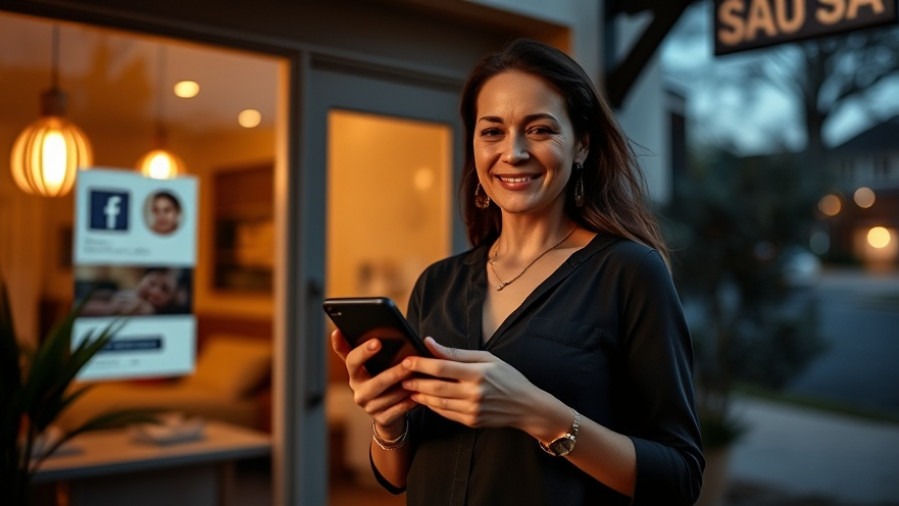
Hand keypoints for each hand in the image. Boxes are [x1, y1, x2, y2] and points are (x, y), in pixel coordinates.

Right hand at [330, 330, 416, 436]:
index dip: (363, 352)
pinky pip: (398, 410)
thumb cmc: (378, 378)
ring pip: (389, 397)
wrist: (386, 410)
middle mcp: (358, 392)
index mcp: (354, 374)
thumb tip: (337, 331)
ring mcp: (369, 407)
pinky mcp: (382, 419)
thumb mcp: (367, 364)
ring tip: (419, 378)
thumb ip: (355, 348)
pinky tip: (418, 394)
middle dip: (394, 373)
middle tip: (409, 363)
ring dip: (405, 388)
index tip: (378, 342)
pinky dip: (409, 402)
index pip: (352, 361)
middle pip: (376, 382)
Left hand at [400, 337, 538, 429]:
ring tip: (408, 388)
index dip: (422, 364)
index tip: (407, 360)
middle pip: (436, 387)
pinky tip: (424, 399)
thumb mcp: (486, 358)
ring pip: (438, 402)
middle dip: (415, 381)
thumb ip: (456, 353)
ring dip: (420, 395)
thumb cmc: (507, 377)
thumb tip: (430, 343)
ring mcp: (472, 410)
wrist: (526, 406)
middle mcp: (474, 393)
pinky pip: (446, 413)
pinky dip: (433, 406)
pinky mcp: (471, 421)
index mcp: (478, 373)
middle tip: (401, 376)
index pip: (443, 367)